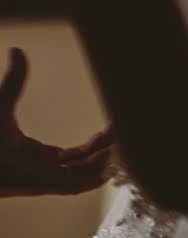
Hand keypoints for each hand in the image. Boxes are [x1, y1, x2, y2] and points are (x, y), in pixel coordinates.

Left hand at [0, 47, 113, 196]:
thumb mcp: (3, 106)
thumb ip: (15, 81)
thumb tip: (17, 49)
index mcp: (41, 154)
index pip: (80, 152)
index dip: (100, 141)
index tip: (114, 127)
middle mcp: (47, 169)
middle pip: (88, 164)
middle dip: (108, 152)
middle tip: (125, 138)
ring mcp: (44, 179)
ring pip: (85, 175)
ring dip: (104, 164)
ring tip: (122, 150)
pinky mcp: (40, 187)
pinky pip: (74, 188)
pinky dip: (92, 181)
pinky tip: (107, 171)